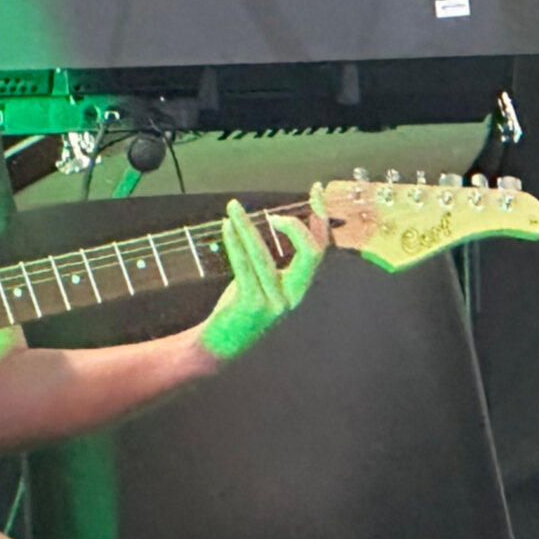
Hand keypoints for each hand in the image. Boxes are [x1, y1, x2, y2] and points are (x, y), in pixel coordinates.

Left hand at [198, 197, 326, 363]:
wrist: (218, 347)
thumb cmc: (237, 312)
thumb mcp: (260, 284)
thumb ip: (270, 262)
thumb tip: (274, 224)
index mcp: (298, 288)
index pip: (319, 248)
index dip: (320, 217)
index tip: (316, 191)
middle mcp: (293, 296)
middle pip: (311, 252)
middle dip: (296, 225)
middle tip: (273, 212)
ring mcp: (274, 302)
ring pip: (265, 254)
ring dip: (246, 226)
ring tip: (233, 208)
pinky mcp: (252, 304)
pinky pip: (245, 264)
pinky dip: (235, 241)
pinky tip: (227, 225)